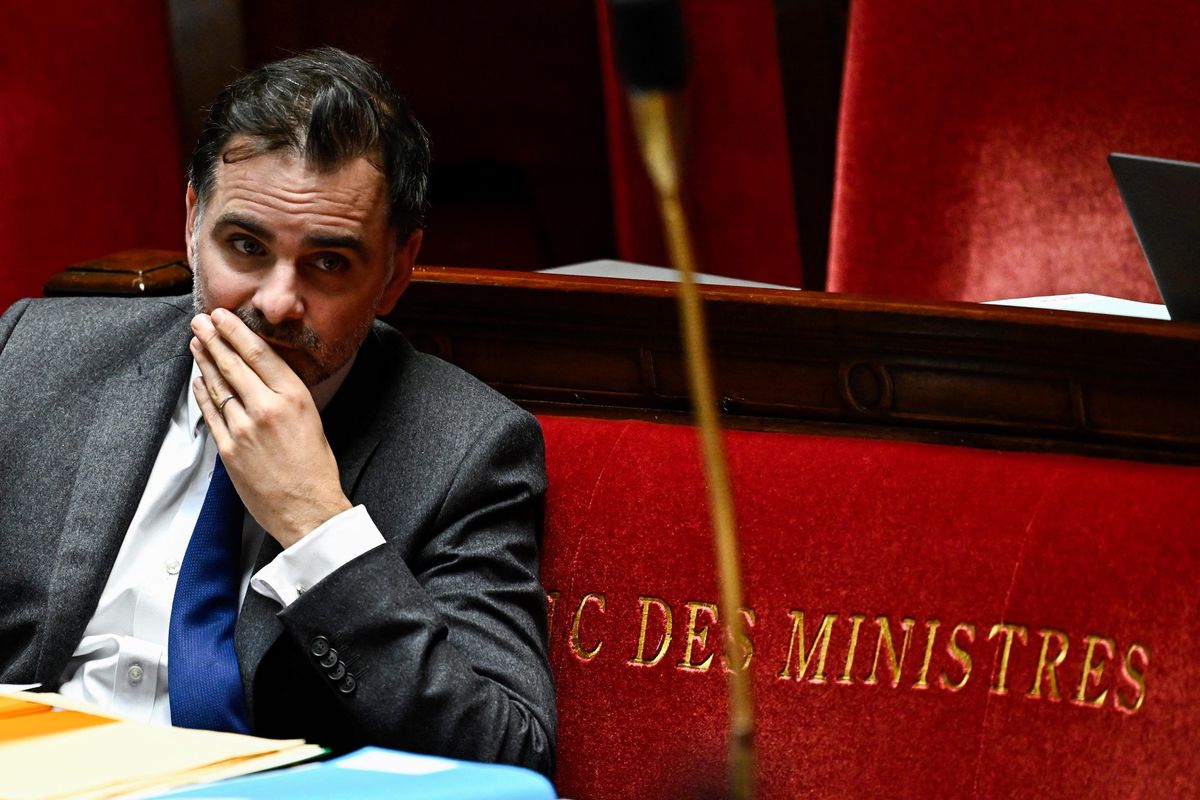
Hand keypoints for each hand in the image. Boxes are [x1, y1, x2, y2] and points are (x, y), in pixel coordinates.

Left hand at [190, 308, 351, 547]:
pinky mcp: (229, 449)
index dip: (236, 331)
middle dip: (213, 338)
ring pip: (218, 386)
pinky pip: (210, 414)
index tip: (223, 316)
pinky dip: (202, 394)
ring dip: (204, 361)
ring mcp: (244, 429)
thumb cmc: (316, 468)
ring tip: (195, 343)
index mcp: (295, 397)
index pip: (259, 354)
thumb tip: (263, 376)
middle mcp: (267, 408)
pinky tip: (197, 380)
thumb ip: (287, 396)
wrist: (308, 510)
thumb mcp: (312, 419)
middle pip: (233, 364)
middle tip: (200, 321)